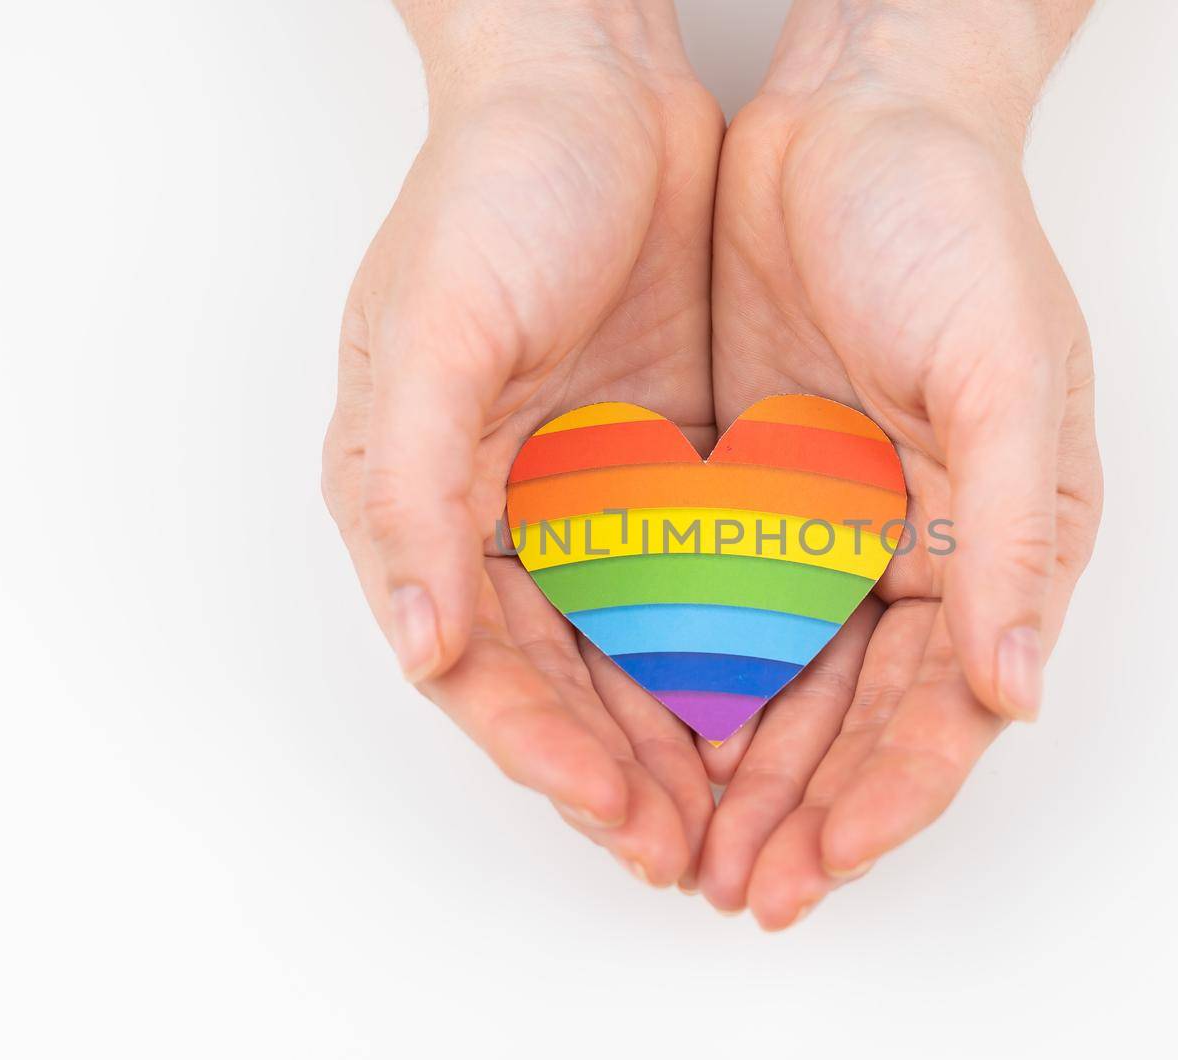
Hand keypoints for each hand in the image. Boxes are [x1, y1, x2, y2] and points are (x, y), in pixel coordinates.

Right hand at [322, 0, 721, 886]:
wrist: (596, 87)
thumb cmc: (493, 191)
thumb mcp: (433, 335)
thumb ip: (409, 492)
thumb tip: (413, 642)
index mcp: (420, 500)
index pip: (481, 666)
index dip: (548, 750)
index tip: (624, 814)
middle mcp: (495, 515)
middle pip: (558, 681)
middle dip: (621, 774)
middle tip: (694, 854)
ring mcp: (580, 495)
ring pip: (628, 652)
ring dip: (674, 735)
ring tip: (736, 814)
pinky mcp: (653, 466)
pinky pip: (688, 584)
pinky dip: (720, 651)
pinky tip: (768, 704)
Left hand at [699, 0, 1101, 923]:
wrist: (849, 122)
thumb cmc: (956, 227)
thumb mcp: (1009, 372)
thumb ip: (1016, 533)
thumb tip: (1017, 687)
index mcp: (1000, 541)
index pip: (944, 705)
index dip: (889, 794)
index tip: (822, 861)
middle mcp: (920, 553)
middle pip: (858, 719)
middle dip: (803, 810)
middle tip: (740, 886)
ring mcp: (833, 528)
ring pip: (785, 684)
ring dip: (744, 771)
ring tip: (690, 846)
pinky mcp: (756, 494)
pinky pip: (722, 611)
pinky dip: (695, 680)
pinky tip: (655, 735)